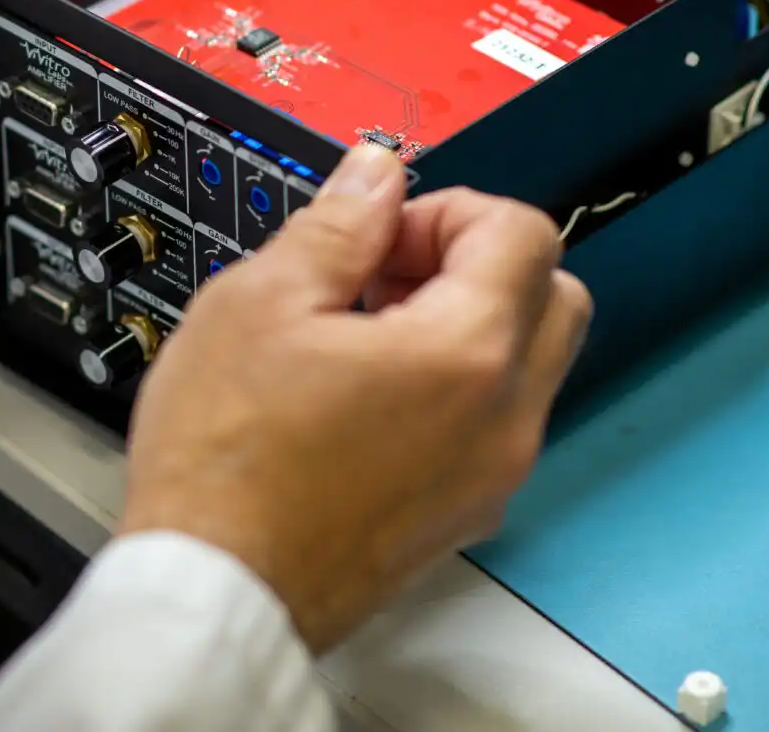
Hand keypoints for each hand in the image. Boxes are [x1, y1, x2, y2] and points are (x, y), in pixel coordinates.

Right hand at [118, 143, 590, 654]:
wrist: (215, 589)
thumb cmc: (226, 462)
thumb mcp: (260, 301)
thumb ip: (338, 224)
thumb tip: (375, 178)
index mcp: (468, 356)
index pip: (524, 233)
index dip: (447, 210)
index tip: (382, 231)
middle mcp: (504, 422)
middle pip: (552, 295)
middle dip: (475, 262)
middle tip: (385, 273)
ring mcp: (491, 478)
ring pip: (526, 365)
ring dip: (465, 325)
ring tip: (358, 335)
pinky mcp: (463, 516)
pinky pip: (492, 425)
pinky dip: (452, 388)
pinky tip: (359, 394)